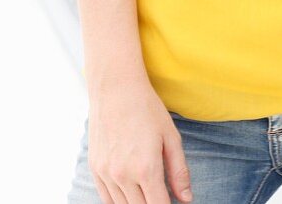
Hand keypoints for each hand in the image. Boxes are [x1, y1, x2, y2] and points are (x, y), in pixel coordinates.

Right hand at [87, 71, 193, 201]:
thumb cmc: (147, 109)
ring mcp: (106, 173)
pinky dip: (119, 202)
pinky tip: (130, 195)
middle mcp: (123, 175)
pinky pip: (107, 199)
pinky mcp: (95, 169)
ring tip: (148, 193)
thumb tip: (186, 199)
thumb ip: (179, 171)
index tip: (172, 203)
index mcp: (146, 168)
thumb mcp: (171, 136)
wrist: (115, 88)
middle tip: (161, 195)